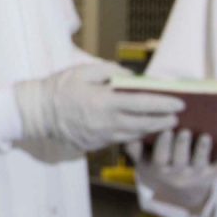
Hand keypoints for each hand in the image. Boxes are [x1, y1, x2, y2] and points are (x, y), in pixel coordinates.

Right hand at [14, 62, 186, 152]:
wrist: (36, 113)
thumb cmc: (59, 88)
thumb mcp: (84, 71)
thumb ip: (111, 71)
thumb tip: (131, 77)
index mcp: (105, 102)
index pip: (144, 104)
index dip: (164, 104)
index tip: (180, 103)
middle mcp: (107, 123)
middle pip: (144, 124)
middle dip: (164, 121)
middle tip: (178, 118)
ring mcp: (101, 136)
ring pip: (134, 135)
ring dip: (152, 130)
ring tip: (164, 125)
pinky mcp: (95, 145)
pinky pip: (120, 140)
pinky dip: (134, 135)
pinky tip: (141, 130)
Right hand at [130, 128, 216, 207]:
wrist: (179, 194)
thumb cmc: (160, 168)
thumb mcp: (144, 163)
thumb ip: (135, 149)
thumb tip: (127, 135)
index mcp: (160, 169)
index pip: (160, 157)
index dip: (163, 144)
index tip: (164, 130)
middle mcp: (178, 174)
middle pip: (180, 160)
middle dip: (182, 145)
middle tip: (184, 131)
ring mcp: (195, 175)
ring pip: (199, 163)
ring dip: (202, 151)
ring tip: (205, 137)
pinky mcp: (211, 175)